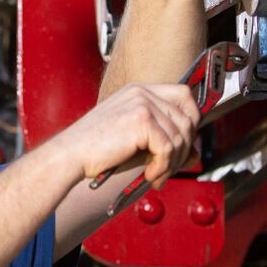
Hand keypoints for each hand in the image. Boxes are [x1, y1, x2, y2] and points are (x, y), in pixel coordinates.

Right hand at [54, 84, 200, 186]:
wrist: (70, 155)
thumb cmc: (96, 150)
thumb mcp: (137, 143)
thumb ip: (166, 143)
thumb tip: (196, 154)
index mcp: (139, 91)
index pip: (184, 95)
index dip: (192, 120)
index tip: (186, 144)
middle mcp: (143, 92)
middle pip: (188, 116)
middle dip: (185, 148)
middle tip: (170, 168)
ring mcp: (142, 103)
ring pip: (180, 136)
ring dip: (173, 163)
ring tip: (157, 175)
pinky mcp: (141, 120)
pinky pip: (168, 148)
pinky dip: (163, 167)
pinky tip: (149, 175)